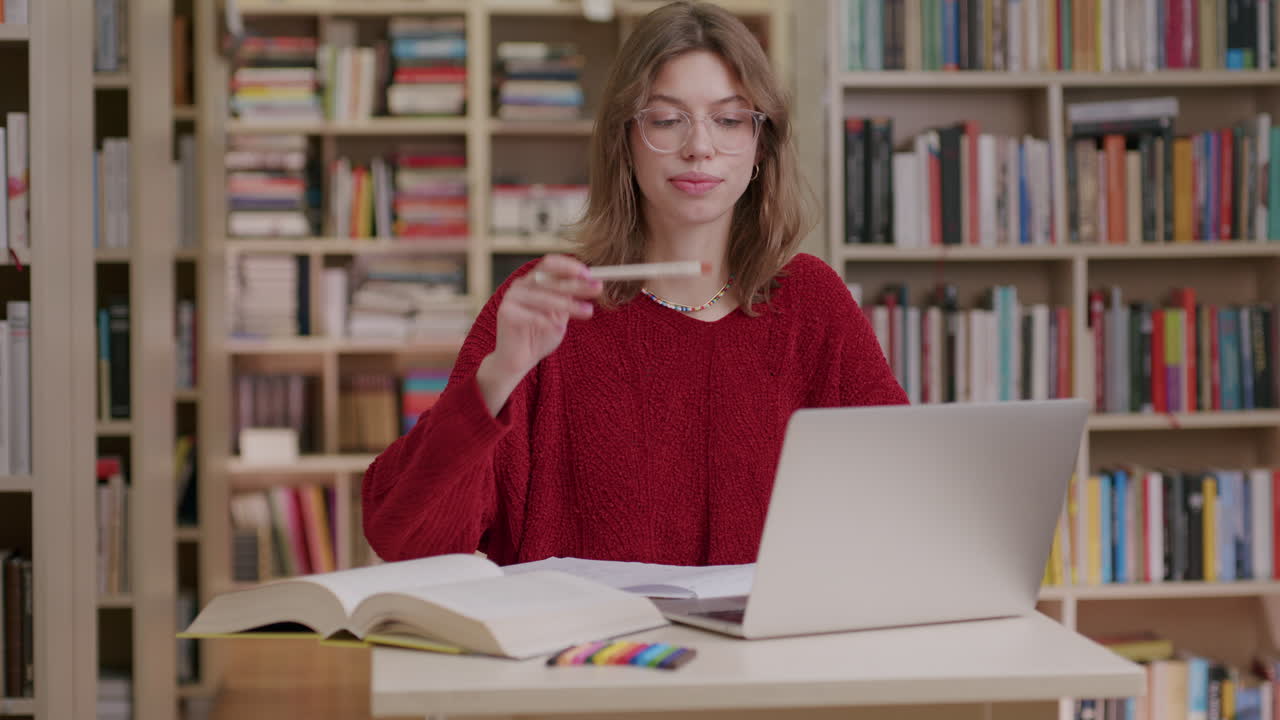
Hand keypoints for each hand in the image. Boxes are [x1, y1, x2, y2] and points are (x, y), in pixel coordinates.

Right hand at [477, 255, 601, 414]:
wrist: (519, 359)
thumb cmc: (541, 334)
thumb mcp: (560, 314)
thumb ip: (570, 299)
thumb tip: (594, 284)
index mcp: (532, 280)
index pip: (550, 263)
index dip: (570, 266)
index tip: (590, 274)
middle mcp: (520, 285)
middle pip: (550, 279)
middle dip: (576, 284)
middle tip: (597, 288)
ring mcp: (511, 298)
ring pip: (545, 297)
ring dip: (570, 304)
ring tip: (588, 312)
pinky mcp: (507, 314)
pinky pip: (534, 316)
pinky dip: (550, 323)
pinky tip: (559, 328)